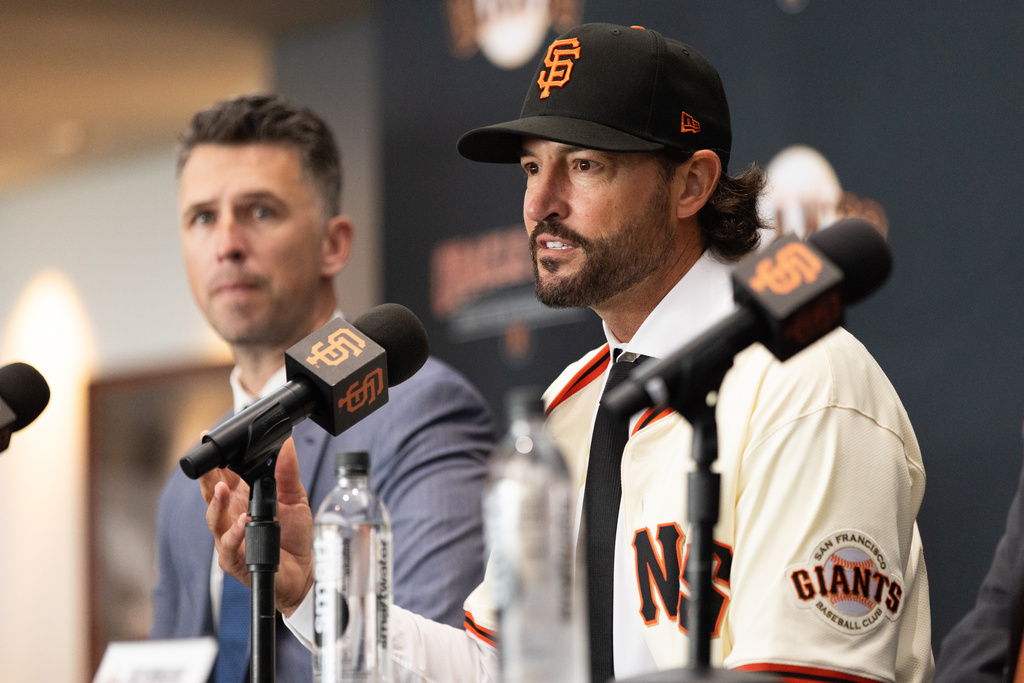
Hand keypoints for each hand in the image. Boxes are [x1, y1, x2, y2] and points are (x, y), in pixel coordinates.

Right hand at [200, 437, 314, 616]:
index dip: (216, 459)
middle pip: (211, 493)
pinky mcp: (233, 559)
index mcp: (243, 497)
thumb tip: (287, 444)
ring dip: (216, 502)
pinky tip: (243, 521)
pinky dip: (234, 532)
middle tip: (209, 461)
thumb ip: (288, 472)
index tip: (209, 439)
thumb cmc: (293, 534)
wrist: (301, 571)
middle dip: (207, 477)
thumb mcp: (295, 497)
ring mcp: (229, 537)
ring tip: (222, 488)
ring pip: (213, 518)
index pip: (224, 474)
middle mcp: (231, 515)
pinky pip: (228, 545)